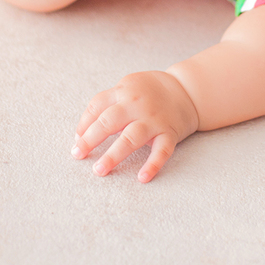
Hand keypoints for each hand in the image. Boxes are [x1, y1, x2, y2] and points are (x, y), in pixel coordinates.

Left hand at [72, 70, 199, 182]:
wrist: (187, 90)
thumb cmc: (150, 92)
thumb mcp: (128, 87)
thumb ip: (108, 104)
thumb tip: (82, 133)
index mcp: (124, 91)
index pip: (97, 106)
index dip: (84, 124)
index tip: (77, 141)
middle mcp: (137, 104)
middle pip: (109, 121)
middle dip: (91, 139)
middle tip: (78, 155)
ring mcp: (154, 119)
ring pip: (131, 138)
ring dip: (113, 155)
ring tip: (99, 170)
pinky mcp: (170, 133)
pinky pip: (161, 151)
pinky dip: (153, 164)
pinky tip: (142, 177)